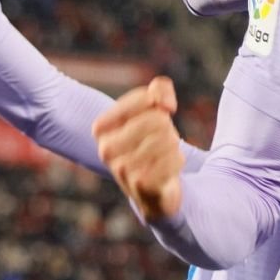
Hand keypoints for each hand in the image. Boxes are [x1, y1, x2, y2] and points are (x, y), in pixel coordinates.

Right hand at [93, 77, 184, 222]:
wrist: (150, 189)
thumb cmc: (149, 142)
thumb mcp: (151, 110)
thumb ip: (159, 90)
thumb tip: (164, 102)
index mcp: (101, 127)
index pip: (146, 98)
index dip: (162, 102)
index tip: (160, 111)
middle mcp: (106, 148)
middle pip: (158, 120)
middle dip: (167, 128)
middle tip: (160, 140)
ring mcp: (122, 168)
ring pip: (168, 140)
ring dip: (173, 146)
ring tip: (162, 155)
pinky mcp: (142, 185)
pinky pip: (174, 160)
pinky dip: (177, 161)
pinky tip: (168, 170)